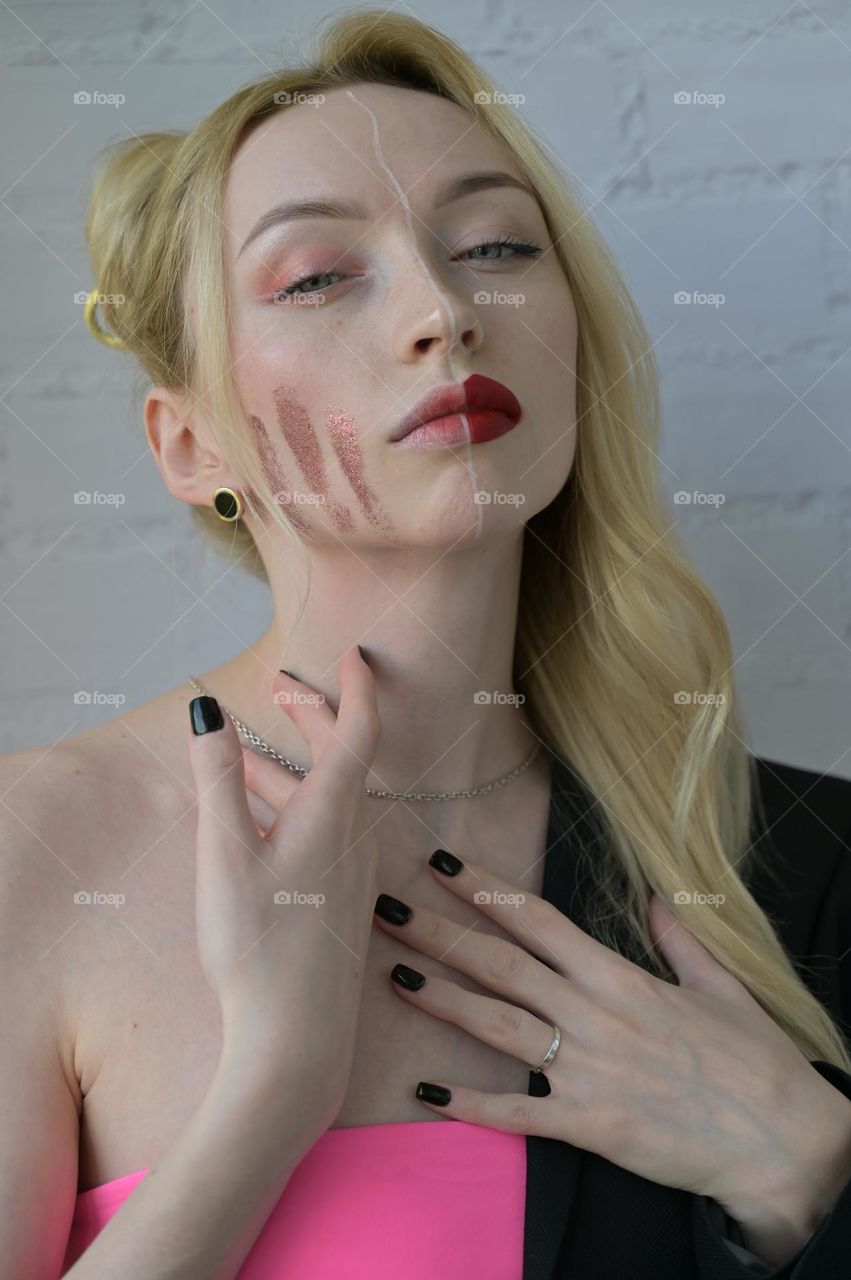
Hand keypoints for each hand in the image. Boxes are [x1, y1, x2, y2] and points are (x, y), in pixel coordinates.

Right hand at [187, 645, 380, 1137]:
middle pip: (346, 756)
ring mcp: (353, 870)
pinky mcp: (342, 900)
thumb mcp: (224, 854)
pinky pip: (327, 830)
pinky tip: (266, 822)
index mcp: (334, 813)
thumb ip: (217, 776)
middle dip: (316, 715)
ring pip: (330, 796)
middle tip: (282, 687)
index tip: (353, 653)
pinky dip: (297, 806)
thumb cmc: (259, 949)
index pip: (359, 728)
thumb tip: (206, 707)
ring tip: (252, 751)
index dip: (357, 685)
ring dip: (297, 764)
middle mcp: (356, 835)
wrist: (296, 1043)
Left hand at [371, 851, 850, 1218]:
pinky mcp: (588, 1124)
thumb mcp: (722, 986)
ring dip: (442, 998)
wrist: (782, 1142)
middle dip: (440, 932)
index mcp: (621, 975)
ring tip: (394, 974)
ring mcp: (587, 1068)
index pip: (538, 919)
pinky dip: (470, 1103)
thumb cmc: (756, 1063)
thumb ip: (679, 938)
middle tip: (387, 908)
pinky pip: (517, 1112)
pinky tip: (427, 1092)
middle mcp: (595, 1013)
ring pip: (498, 1025)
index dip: (486, 889)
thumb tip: (655, 896)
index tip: (443, 863)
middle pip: (502, 964)